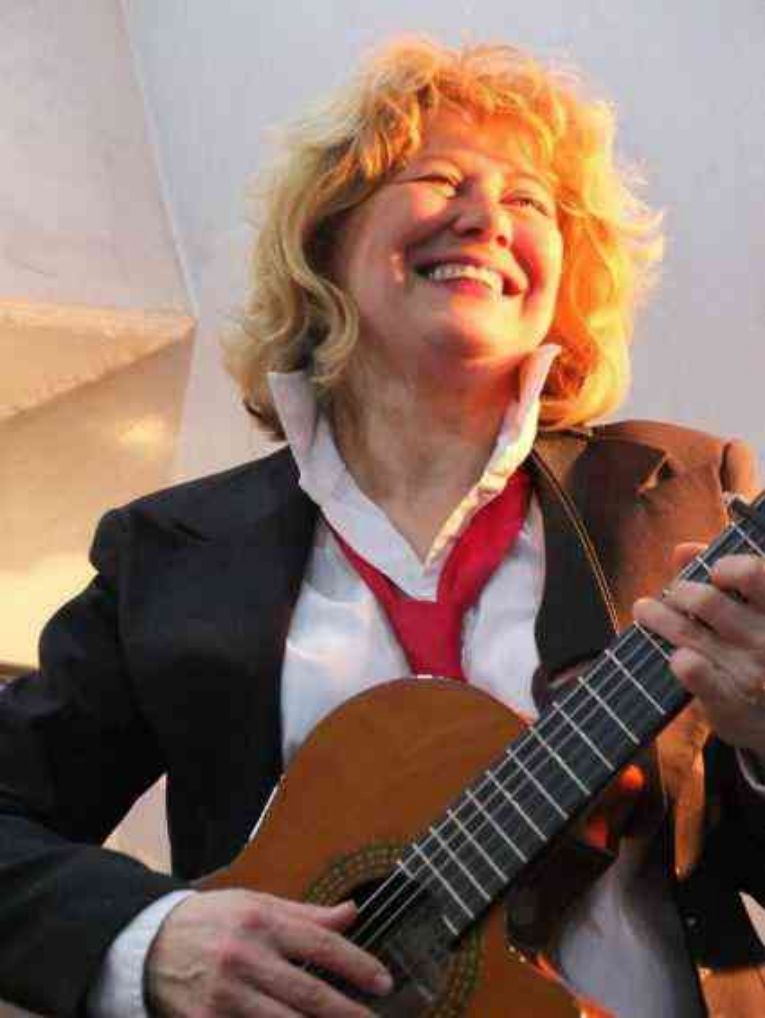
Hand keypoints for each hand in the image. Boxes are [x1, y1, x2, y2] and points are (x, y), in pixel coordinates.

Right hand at [145, 889, 392, 1016]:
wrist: (149, 943)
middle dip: (347, 1013)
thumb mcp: (256, 902)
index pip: (321, 943)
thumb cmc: (213, 920)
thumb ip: (306, 914)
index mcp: (261, 921)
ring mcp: (225, 995)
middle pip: (308, 993)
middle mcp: (245, 957)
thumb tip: (351, 913)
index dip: (356, 964)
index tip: (382, 981)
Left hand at [633, 544, 764, 754]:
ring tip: (645, 609)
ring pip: (687, 632)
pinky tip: (674, 655)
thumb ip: (726, 577)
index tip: (715, 573)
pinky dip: (680, 660)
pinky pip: (694, 672)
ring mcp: (749, 673)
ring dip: (657, 616)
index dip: (729, 567)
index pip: (754, 574)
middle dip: (680, 592)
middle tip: (673, 595)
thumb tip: (682, 549)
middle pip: (706, 601)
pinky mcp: (729, 702)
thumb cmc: (762, 652)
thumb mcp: (757, 614)